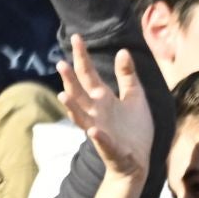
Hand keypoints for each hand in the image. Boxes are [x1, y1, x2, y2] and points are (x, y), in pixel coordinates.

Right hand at [57, 36, 151, 179]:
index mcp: (103, 98)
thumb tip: (123, 51)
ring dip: (72, 106)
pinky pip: (102, 141)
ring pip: (81, 116)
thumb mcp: (134, 96)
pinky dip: (98, 136)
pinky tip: (93, 130)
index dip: (82, 56)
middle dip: (70, 79)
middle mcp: (96, 112)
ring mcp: (100, 129)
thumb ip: (127, 75)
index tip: (76, 37)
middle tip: (61, 63)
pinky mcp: (110, 147)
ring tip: (63, 94)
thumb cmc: (133, 128)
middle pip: (80, 92)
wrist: (137, 160)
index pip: (88, 74)